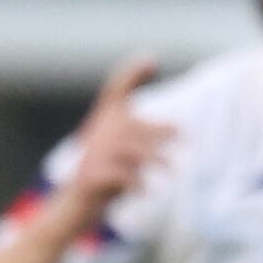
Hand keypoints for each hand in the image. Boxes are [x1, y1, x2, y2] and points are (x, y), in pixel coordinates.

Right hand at [55, 57, 176, 217]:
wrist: (77, 204)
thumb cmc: (109, 176)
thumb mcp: (128, 153)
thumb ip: (149, 138)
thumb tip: (181, 128)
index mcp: (104, 121)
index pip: (115, 89)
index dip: (131, 73)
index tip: (151, 58)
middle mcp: (97, 133)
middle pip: (134, 126)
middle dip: (160, 131)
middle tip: (185, 135)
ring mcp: (93, 155)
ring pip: (131, 150)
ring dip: (155, 160)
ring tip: (173, 170)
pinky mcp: (91, 176)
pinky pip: (122, 176)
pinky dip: (138, 184)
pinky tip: (148, 193)